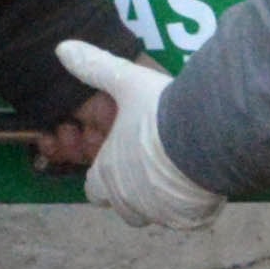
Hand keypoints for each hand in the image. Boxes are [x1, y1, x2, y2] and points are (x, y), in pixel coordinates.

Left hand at [53, 39, 219, 235]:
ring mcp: (160, 213)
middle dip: (134, 193)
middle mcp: (129, 200)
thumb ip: (95, 68)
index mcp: (108, 174)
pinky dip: (192, 209)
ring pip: (156, 215)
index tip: (118, 165)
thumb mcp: (125, 83)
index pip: (94, 190)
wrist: (208, 135)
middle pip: (125, 207)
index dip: (103, 179)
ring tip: (178, 175)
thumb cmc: (160, 112)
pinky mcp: (189, 219)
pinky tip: (201, 185)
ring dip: (162, 201)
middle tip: (153, 167)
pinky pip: (187, 220)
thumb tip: (62, 48)